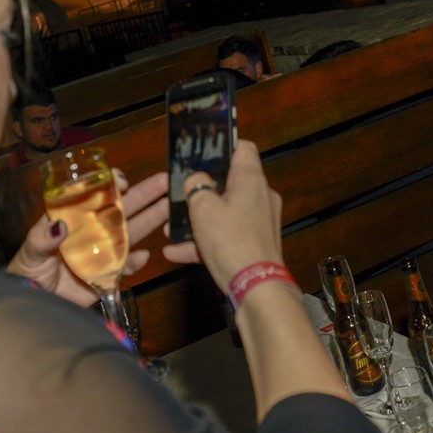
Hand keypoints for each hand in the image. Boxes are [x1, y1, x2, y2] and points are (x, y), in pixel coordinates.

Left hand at [8, 169, 167, 306]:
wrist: (33, 308)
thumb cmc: (26, 275)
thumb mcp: (29, 253)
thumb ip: (40, 239)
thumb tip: (59, 226)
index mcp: (72, 219)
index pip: (94, 195)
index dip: (110, 184)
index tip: (121, 181)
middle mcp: (91, 232)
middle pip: (120, 209)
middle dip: (143, 194)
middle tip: (164, 181)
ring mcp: (102, 252)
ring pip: (130, 232)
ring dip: (150, 219)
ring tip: (169, 207)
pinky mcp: (108, 275)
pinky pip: (127, 267)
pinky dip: (136, 262)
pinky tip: (144, 256)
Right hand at [163, 141, 283, 291]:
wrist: (254, 287)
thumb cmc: (230, 240)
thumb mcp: (203, 207)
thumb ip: (196, 186)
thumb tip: (196, 179)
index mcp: (252, 180)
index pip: (243, 149)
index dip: (223, 145)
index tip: (203, 150)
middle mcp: (260, 197)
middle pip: (231, 183)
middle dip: (203, 189)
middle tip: (180, 193)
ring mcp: (259, 223)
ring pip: (225, 213)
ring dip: (199, 219)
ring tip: (172, 227)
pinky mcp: (254, 245)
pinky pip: (226, 237)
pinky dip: (204, 242)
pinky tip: (175, 252)